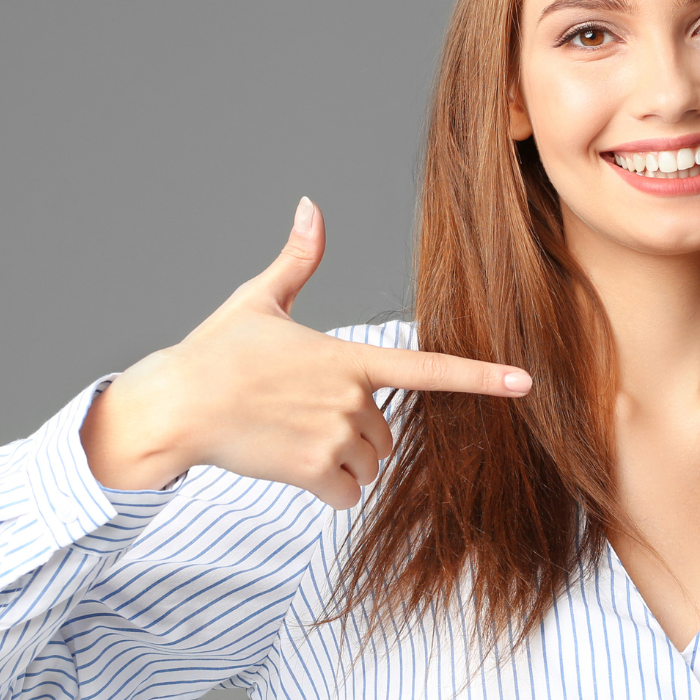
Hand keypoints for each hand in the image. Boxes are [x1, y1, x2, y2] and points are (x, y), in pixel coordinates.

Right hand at [80, 197, 530, 505]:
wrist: (174, 407)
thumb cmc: (214, 354)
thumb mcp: (259, 301)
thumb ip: (298, 261)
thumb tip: (311, 206)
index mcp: (347, 356)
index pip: (428, 369)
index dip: (481, 377)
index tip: (525, 383)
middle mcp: (349, 397)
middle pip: (386, 433)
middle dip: (356, 433)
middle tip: (302, 417)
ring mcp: (333, 436)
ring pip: (368, 465)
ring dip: (342, 464)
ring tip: (292, 440)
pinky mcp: (312, 470)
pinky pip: (346, 494)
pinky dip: (327, 490)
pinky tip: (291, 468)